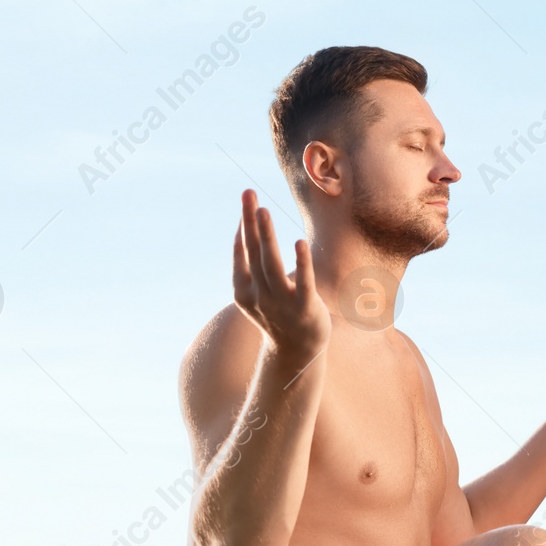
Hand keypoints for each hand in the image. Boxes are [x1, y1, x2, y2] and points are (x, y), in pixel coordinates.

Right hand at [231, 189, 329, 359]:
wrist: (296, 352)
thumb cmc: (277, 314)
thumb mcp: (255, 291)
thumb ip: (249, 264)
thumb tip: (246, 226)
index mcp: (244, 292)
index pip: (241, 255)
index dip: (243, 228)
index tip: (247, 201)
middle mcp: (260, 296)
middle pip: (253, 254)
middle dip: (250, 223)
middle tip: (249, 194)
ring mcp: (281, 303)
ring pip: (272, 265)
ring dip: (267, 237)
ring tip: (263, 211)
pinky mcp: (305, 308)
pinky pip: (303, 282)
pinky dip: (301, 263)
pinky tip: (298, 243)